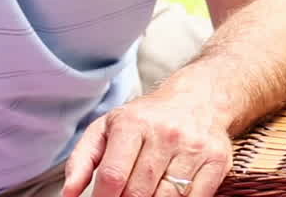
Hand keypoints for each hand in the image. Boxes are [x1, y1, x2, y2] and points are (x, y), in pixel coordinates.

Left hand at [62, 89, 232, 196]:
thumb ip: (82, 160)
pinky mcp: (217, 160)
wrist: (201, 97)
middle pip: (137, 192)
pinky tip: (167, 195)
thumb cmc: (148, 118)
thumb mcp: (108, 127)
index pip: (112, 176)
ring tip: (145, 195)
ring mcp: (194, 147)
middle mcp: (166, 133)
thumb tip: (69, 194)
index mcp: (133, 123)